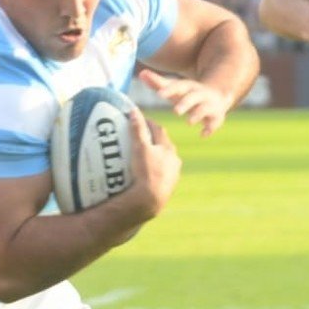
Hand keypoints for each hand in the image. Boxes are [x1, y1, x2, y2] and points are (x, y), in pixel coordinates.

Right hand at [118, 107, 180, 223]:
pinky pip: (163, 174)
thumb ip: (137, 129)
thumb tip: (134, 111)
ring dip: (157, 156)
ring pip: (166, 160)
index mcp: (168, 147)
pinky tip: (148, 174)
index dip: (149, 124)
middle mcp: (174, 159)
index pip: (159, 130)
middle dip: (154, 140)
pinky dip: (156, 170)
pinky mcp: (169, 186)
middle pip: (164, 145)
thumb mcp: (140, 148)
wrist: (152, 198)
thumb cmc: (146, 171)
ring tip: (145, 157)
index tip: (140, 121)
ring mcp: (173, 173)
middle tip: (142, 138)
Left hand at [138, 68, 233, 136]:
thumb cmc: (189, 94)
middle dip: (185, 103)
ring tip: (189, 122)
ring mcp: (210, 104)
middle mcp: (200, 94)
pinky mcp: (217, 116)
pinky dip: (210, 127)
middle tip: (175, 111)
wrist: (217, 96)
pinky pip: (215, 122)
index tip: (159, 94)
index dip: (169, 90)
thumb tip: (142, 74)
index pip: (178, 86)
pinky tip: (203, 134)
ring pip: (205, 108)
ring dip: (197, 114)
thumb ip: (158, 83)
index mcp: (188, 87)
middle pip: (193, 97)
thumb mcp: (175, 88)